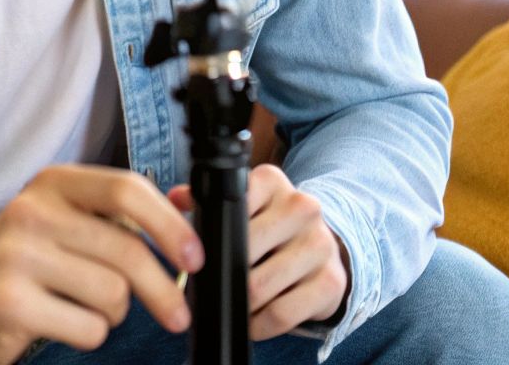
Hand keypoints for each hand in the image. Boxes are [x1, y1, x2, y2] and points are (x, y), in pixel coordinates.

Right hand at [0, 165, 202, 364]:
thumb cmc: (19, 260)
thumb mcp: (61, 219)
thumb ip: (118, 215)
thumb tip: (187, 212)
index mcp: (52, 184)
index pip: (127, 190)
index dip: (170, 227)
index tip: (193, 259)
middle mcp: (31, 212)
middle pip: (127, 252)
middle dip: (163, 291)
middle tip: (177, 314)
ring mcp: (16, 257)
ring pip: (113, 295)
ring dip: (114, 314)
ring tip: (88, 309)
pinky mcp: (10, 303)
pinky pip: (88, 329)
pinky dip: (89, 335)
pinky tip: (62, 323)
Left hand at [169, 164, 348, 340]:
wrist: (321, 248)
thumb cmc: (268, 227)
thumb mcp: (240, 206)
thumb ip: (204, 201)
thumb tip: (177, 198)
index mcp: (271, 182)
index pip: (230, 207)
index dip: (210, 238)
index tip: (199, 255)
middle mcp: (301, 207)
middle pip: (242, 252)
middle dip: (221, 276)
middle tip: (210, 287)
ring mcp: (320, 244)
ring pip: (259, 287)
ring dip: (238, 304)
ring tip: (230, 304)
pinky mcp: (331, 281)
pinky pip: (282, 314)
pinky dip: (259, 326)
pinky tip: (252, 322)